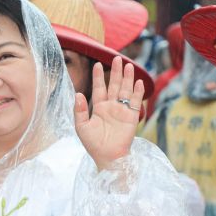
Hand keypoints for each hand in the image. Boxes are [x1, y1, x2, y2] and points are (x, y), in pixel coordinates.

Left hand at [75, 56, 143, 170]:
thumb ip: (79, 110)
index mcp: (99, 107)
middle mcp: (111, 106)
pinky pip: (135, 101)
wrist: (107, 157)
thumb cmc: (93, 144)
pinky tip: (138, 82)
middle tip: (117, 58)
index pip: (99, 88)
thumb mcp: (82, 126)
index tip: (97, 63)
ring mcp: (122, 110)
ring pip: (125, 90)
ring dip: (127, 78)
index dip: (98, 76)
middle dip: (116, 72)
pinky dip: (137, 92)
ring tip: (128, 65)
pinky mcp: (132, 116)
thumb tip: (77, 94)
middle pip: (114, 85)